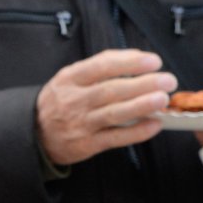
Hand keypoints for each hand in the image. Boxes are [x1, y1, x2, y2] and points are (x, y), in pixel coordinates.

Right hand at [35, 50, 174, 167]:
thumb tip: (137, 57)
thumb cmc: (60, 101)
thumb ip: (99, 66)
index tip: (153, 61)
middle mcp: (73, 100)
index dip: (129, 63)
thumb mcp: (70, 78)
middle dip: (142, 84)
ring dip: (141, 106)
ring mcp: (80, 123)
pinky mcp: (86, 144)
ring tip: (162, 99)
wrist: (34, 134)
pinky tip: (154, 125)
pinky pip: (115, 138)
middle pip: (111, 90)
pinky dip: (136, 132)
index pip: (101, 66)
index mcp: (70, 79)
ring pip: (114, 114)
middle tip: (167, 80)